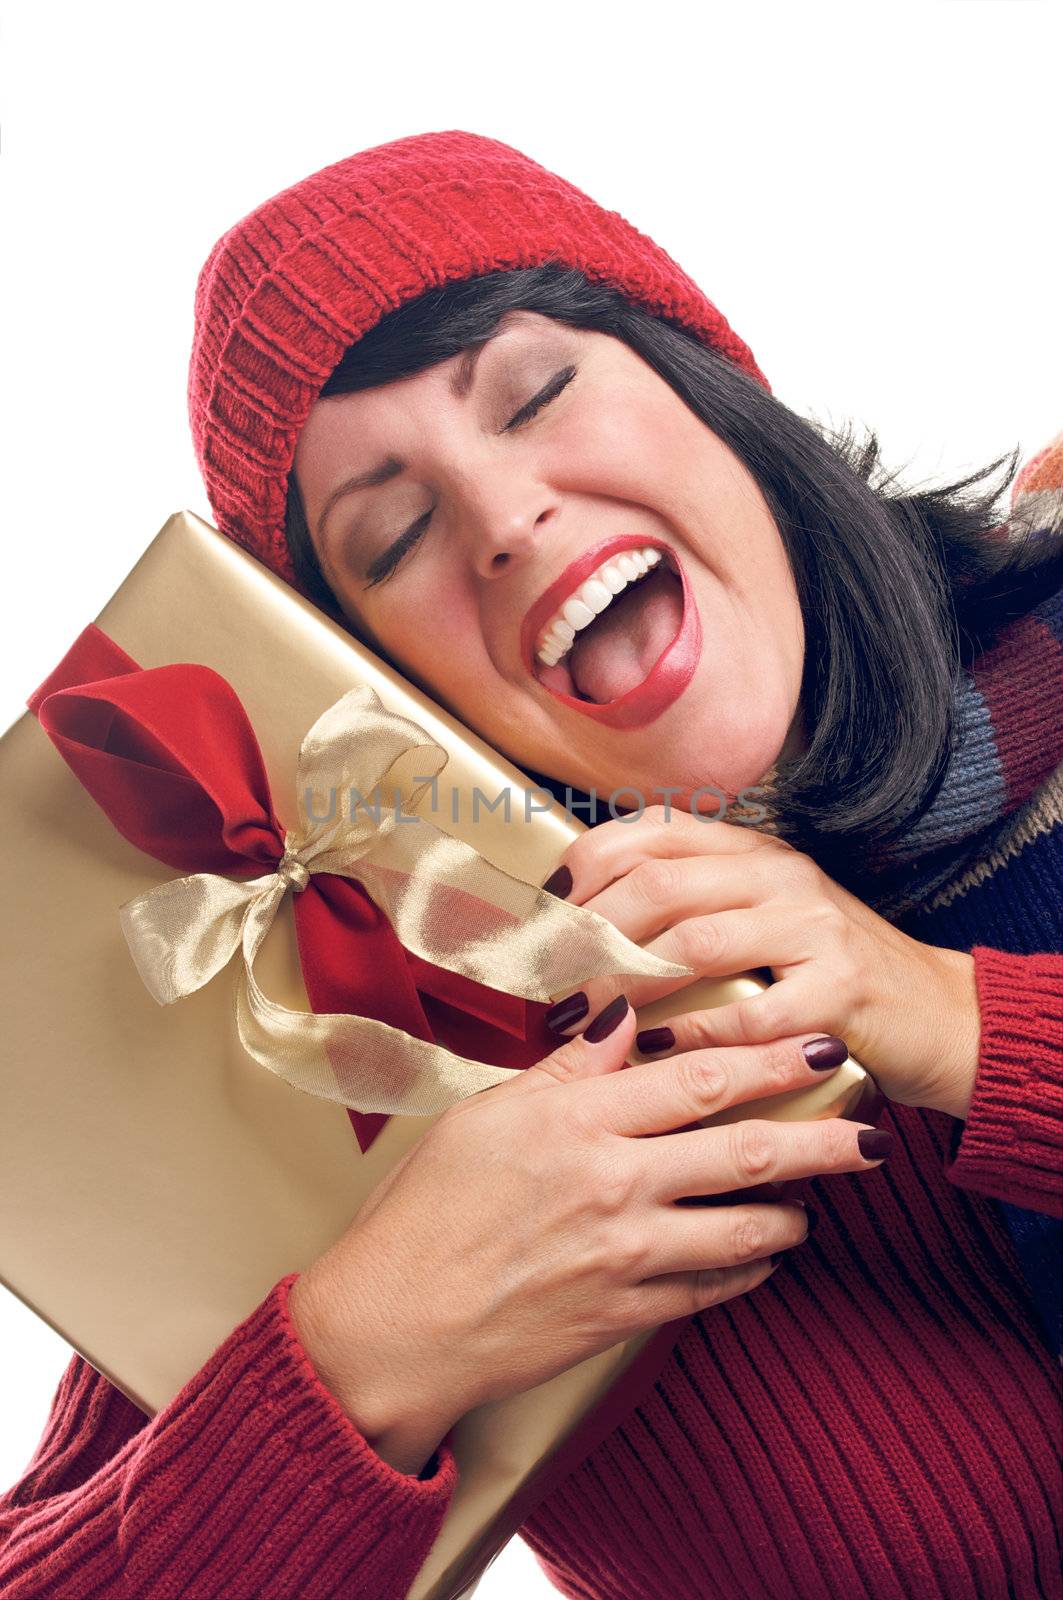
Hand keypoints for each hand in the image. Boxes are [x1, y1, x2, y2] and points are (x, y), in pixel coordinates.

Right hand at [288, 998, 890, 1473]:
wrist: (395, 1325)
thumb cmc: (425, 1211)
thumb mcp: (486, 1115)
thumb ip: (566, 1068)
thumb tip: (623, 1016)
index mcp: (577, 1119)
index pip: (697, 1076)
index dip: (770, 1058)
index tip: (821, 1045)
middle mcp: (614, 1183)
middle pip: (743, 1149)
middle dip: (820, 1137)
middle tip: (869, 1129)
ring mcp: (626, 1255)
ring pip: (744, 1228)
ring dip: (792, 1211)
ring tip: (816, 1198)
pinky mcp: (626, 1315)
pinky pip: (712, 1292)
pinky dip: (748, 1272)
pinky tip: (762, 1258)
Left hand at [541, 807, 980, 1119]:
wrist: (938, 1014)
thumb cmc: (827, 976)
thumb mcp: (760, 920)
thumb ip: (688, 909)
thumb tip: (578, 926)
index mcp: (752, 851)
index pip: (650, 833)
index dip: (583, 869)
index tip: (541, 915)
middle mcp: (781, 875)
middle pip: (657, 885)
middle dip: (588, 936)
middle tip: (546, 984)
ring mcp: (815, 927)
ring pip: (694, 942)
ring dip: (625, 986)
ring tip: (581, 1019)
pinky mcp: (842, 991)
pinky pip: (748, 1014)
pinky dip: (693, 1034)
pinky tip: (655, 1048)